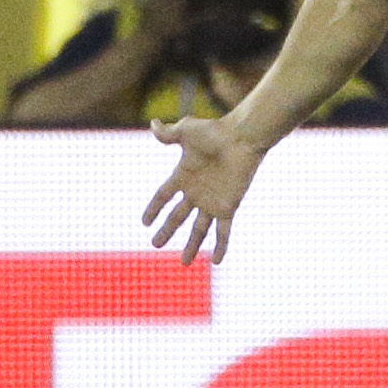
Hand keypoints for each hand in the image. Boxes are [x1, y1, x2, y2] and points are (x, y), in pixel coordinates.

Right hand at [144, 113, 264, 261]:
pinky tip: (216, 261)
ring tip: (184, 263)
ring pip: (199, 230)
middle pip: (178, 217)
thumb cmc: (215, 131)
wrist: (242, 138)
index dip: (154, 208)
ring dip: (191, 246)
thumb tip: (153, 124)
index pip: (163, 196)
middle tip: (155, 244)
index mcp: (183, 175)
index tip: (145, 222)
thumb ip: (168, 133)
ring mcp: (212, 201)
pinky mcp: (228, 207)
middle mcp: (196, 192)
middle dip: (167, 231)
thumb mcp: (186, 131)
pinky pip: (223, 231)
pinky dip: (221, 246)